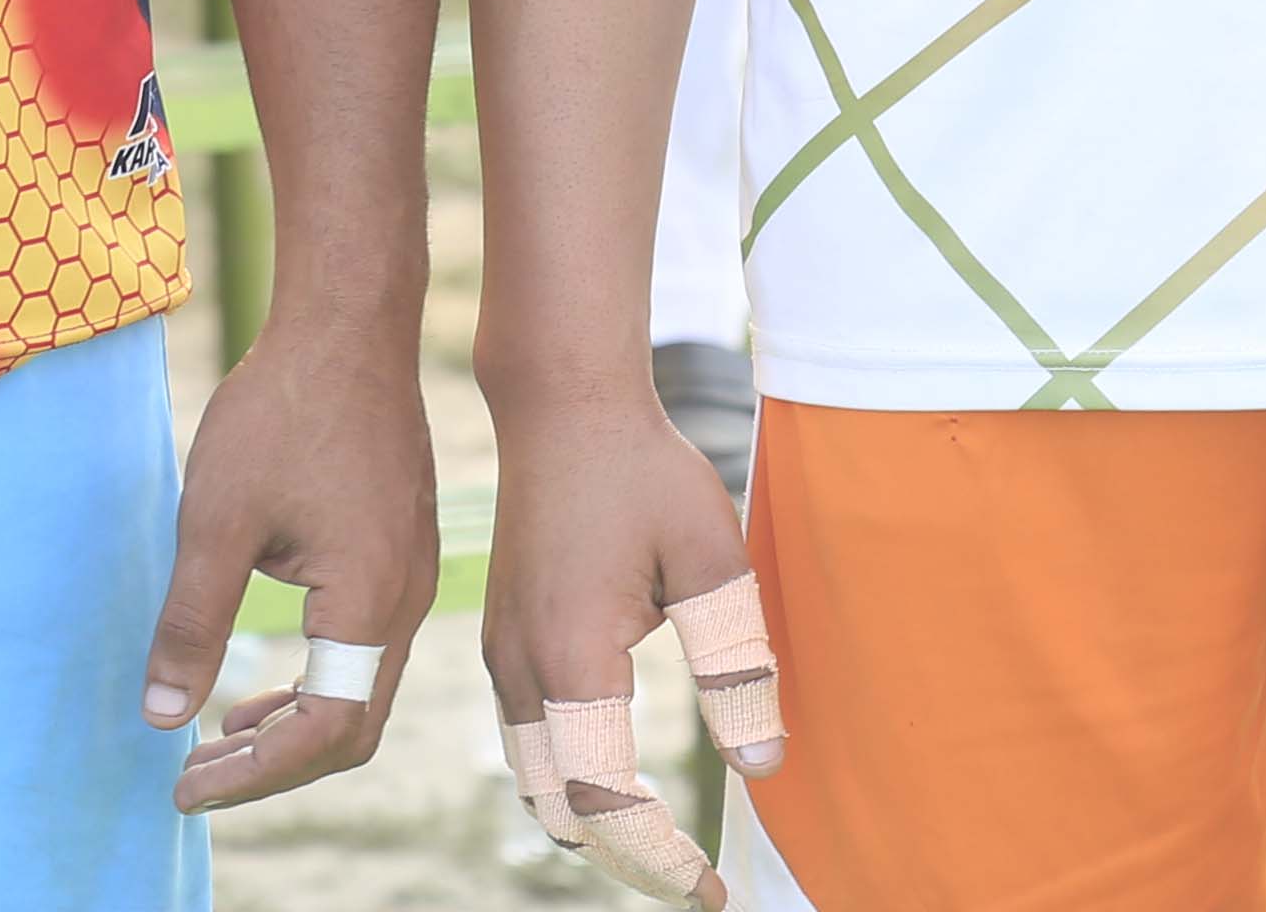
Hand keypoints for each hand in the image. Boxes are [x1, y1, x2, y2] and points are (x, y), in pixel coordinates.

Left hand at [141, 304, 435, 812]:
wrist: (348, 323)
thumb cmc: (282, 413)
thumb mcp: (215, 522)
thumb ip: (191, 626)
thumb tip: (164, 720)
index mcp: (370, 600)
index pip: (325, 731)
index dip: (254, 775)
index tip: (184, 786)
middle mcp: (407, 600)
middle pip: (353, 727)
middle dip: (273, 765)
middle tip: (195, 776)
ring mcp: (412, 575)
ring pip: (362, 690)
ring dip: (293, 726)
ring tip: (220, 740)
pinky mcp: (401, 552)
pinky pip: (366, 650)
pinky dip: (315, 683)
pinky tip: (262, 680)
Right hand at [479, 377, 785, 902]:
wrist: (564, 403)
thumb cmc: (645, 472)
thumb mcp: (712, 563)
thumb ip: (737, 667)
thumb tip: (763, 766)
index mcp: (572, 659)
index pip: (609, 803)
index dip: (659, 859)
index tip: (710, 891)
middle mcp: (522, 670)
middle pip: (562, 812)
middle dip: (626, 858)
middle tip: (692, 881)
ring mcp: (502, 656)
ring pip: (535, 784)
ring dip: (593, 825)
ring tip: (661, 845)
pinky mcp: (502, 640)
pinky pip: (527, 744)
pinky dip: (568, 783)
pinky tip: (615, 781)